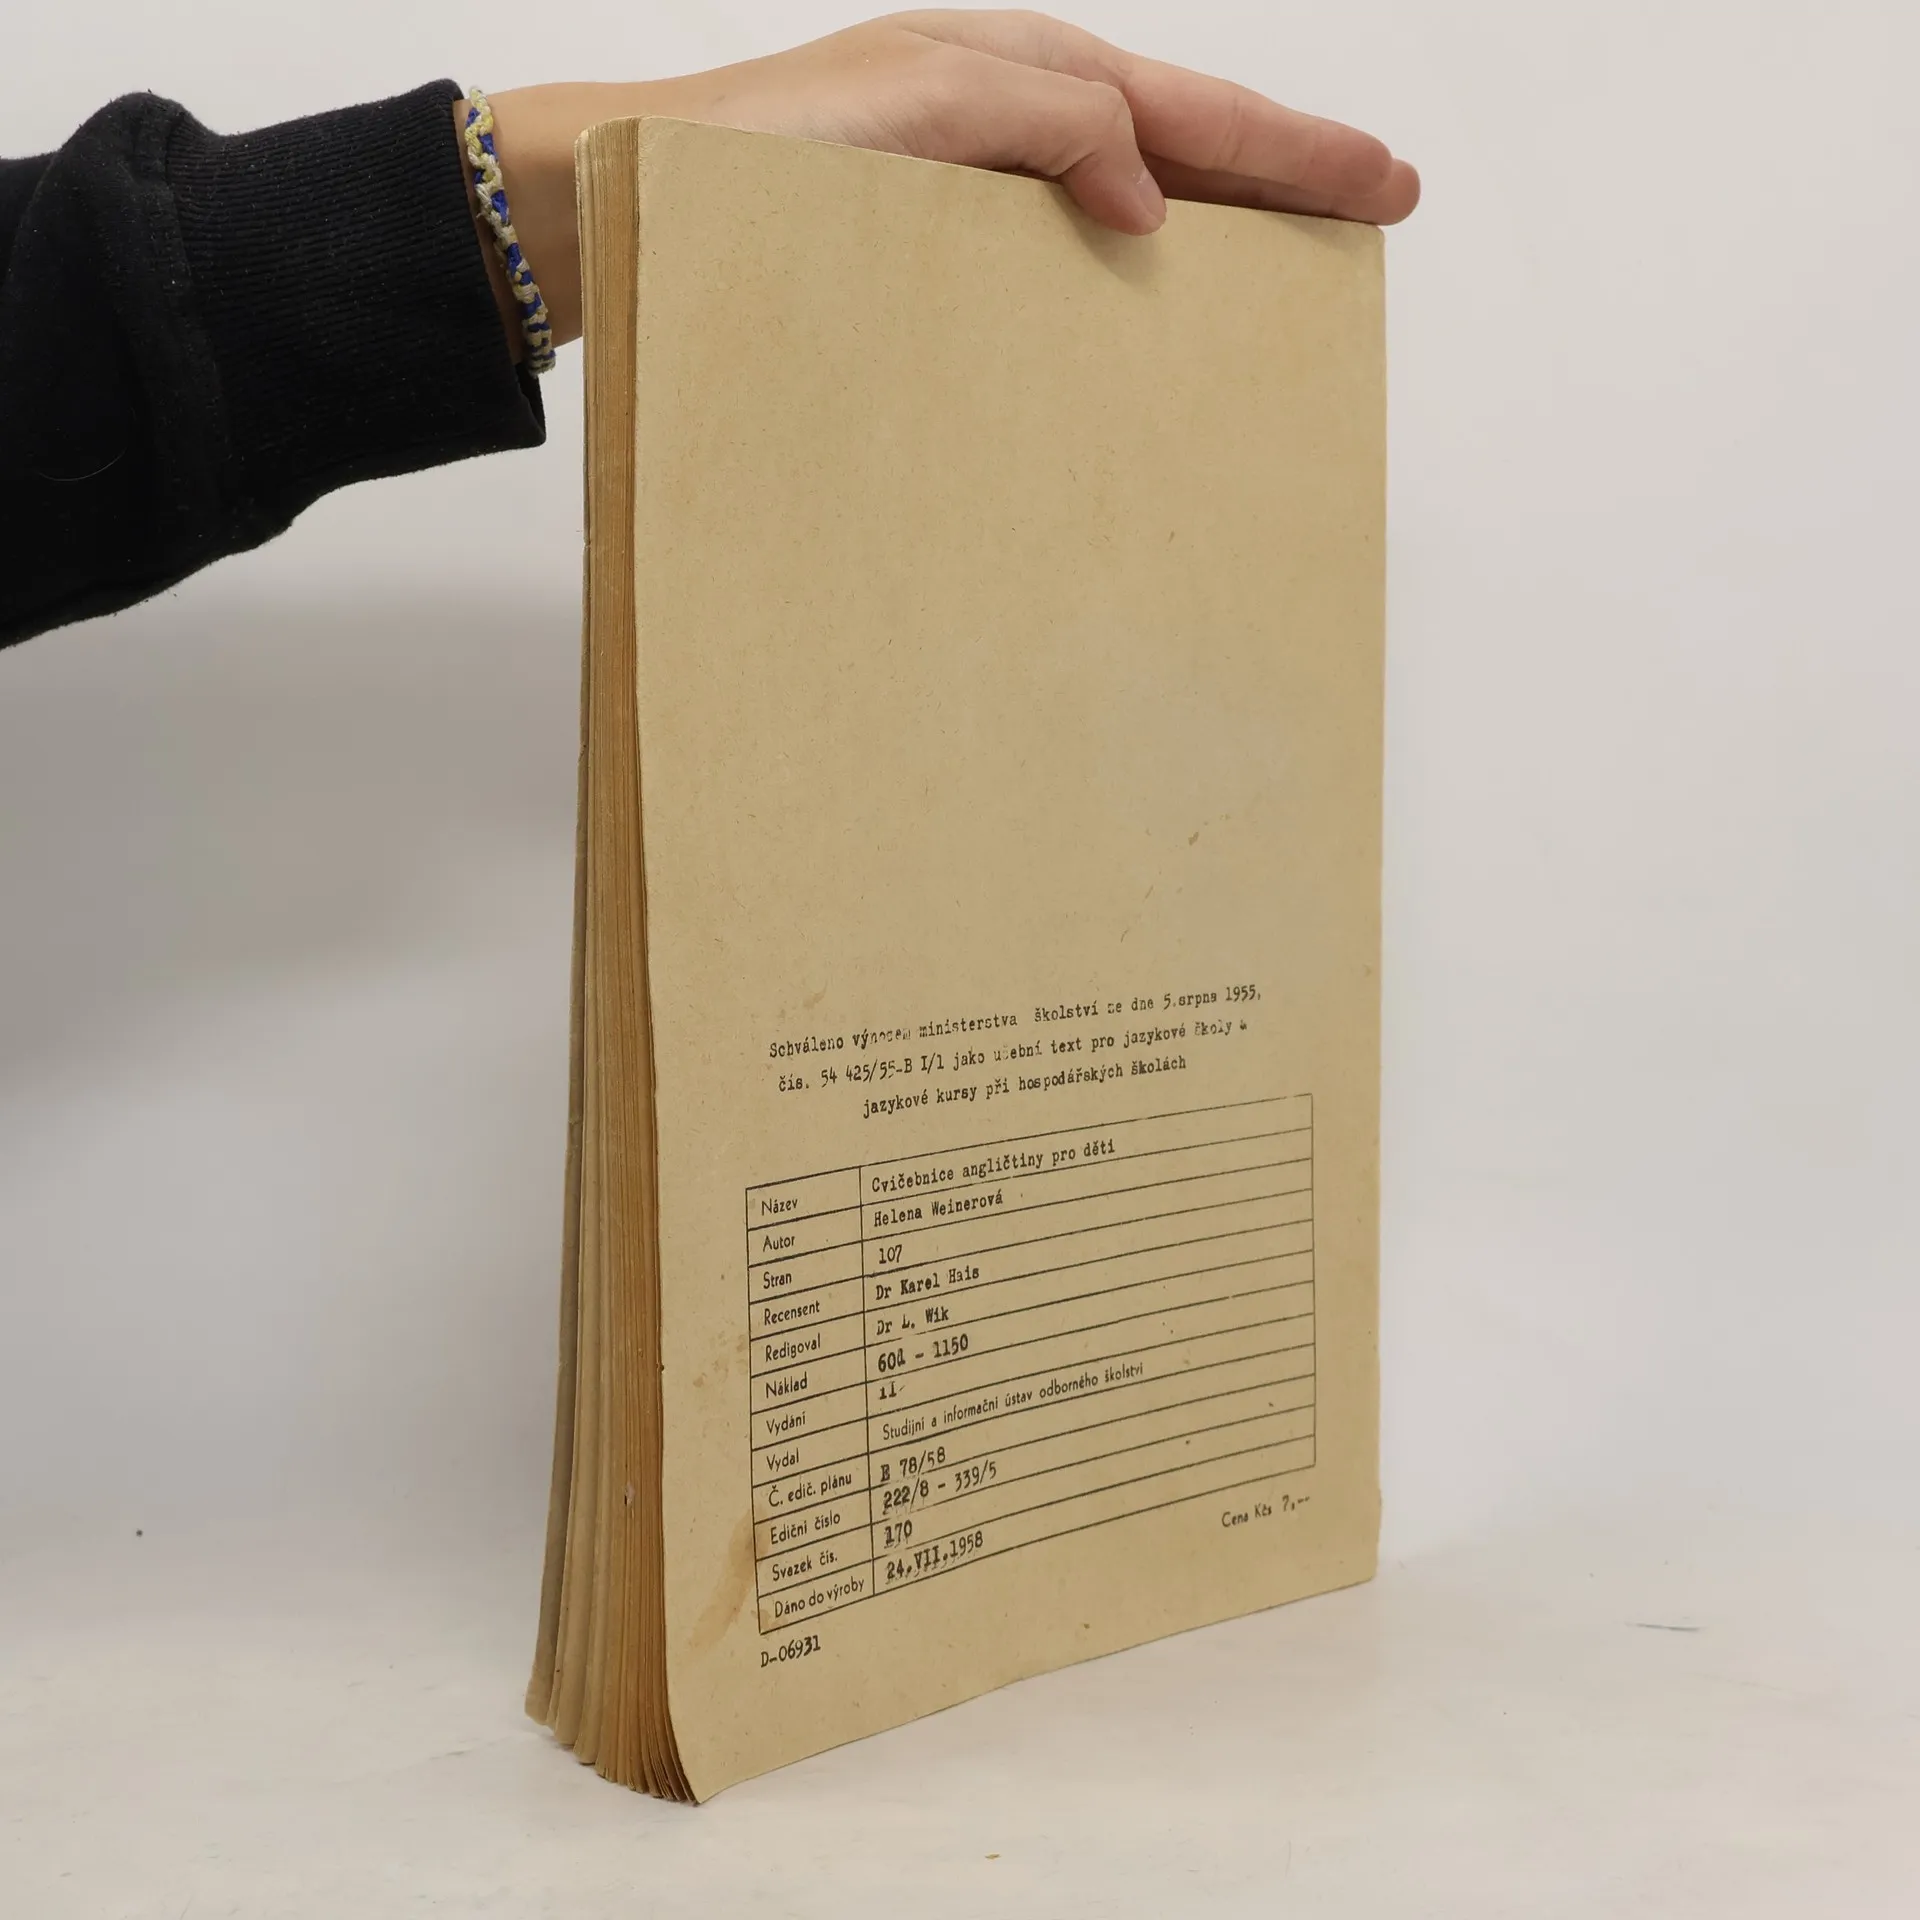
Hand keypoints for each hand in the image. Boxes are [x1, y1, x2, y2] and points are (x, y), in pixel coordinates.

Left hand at [469, 11, 1419, 356]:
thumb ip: (1045, 124)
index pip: (1193, 112)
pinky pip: (1060, 246)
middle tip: (1384, 202)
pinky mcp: (924, 250)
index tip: (1387, 185)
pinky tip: (1147, 295)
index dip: (1297, 151)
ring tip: (1299, 243)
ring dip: (1223, 211)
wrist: (621, 205)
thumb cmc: (744, 157)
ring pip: (1131, 188)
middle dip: (1290, 168)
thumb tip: (1147, 193)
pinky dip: (1129, 259)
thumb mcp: (915, 106)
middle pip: (1182, 137)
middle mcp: (1004, 122)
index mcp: (1019, 75)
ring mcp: (969, 186)